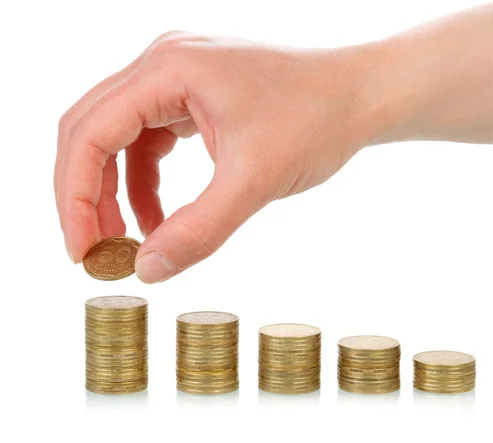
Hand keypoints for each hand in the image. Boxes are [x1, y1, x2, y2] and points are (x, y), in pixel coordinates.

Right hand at [55, 32, 366, 282]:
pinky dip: (146, 181)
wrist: (360, 94)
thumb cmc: (318, 120)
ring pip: (118, 139)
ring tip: (131, 241)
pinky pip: (150, 140)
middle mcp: (163, 63)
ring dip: (117, 192)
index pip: (90, 133)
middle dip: (87, 196)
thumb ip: (198, 230)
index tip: (83, 251)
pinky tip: (158, 217)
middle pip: (92, 132)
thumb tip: (147, 271)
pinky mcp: (193, 95)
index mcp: (167, 69)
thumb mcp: (255, 181)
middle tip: (95, 251)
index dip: (75, 198)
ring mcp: (177, 77)